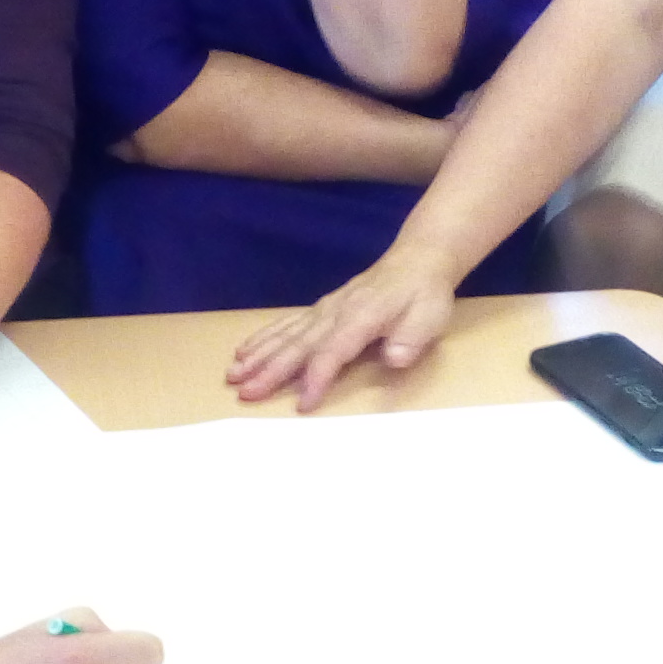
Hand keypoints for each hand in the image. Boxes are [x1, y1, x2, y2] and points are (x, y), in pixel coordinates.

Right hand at [229, 244, 458, 406]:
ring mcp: (324, 309)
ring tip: (233, 376)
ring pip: (285, 334)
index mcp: (361, 317)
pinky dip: (263, 338)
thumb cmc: (424, 295)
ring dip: (258, 356)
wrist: (418, 259)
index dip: (316, 378)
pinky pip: (285, 324)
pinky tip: (244, 351)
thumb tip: (395, 358)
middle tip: (245, 394)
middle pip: (298, 345)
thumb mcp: (429, 318)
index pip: (333, 351)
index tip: (302, 404)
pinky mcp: (320, 309)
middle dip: (270, 371)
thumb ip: (410, 340)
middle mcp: (334, 312)